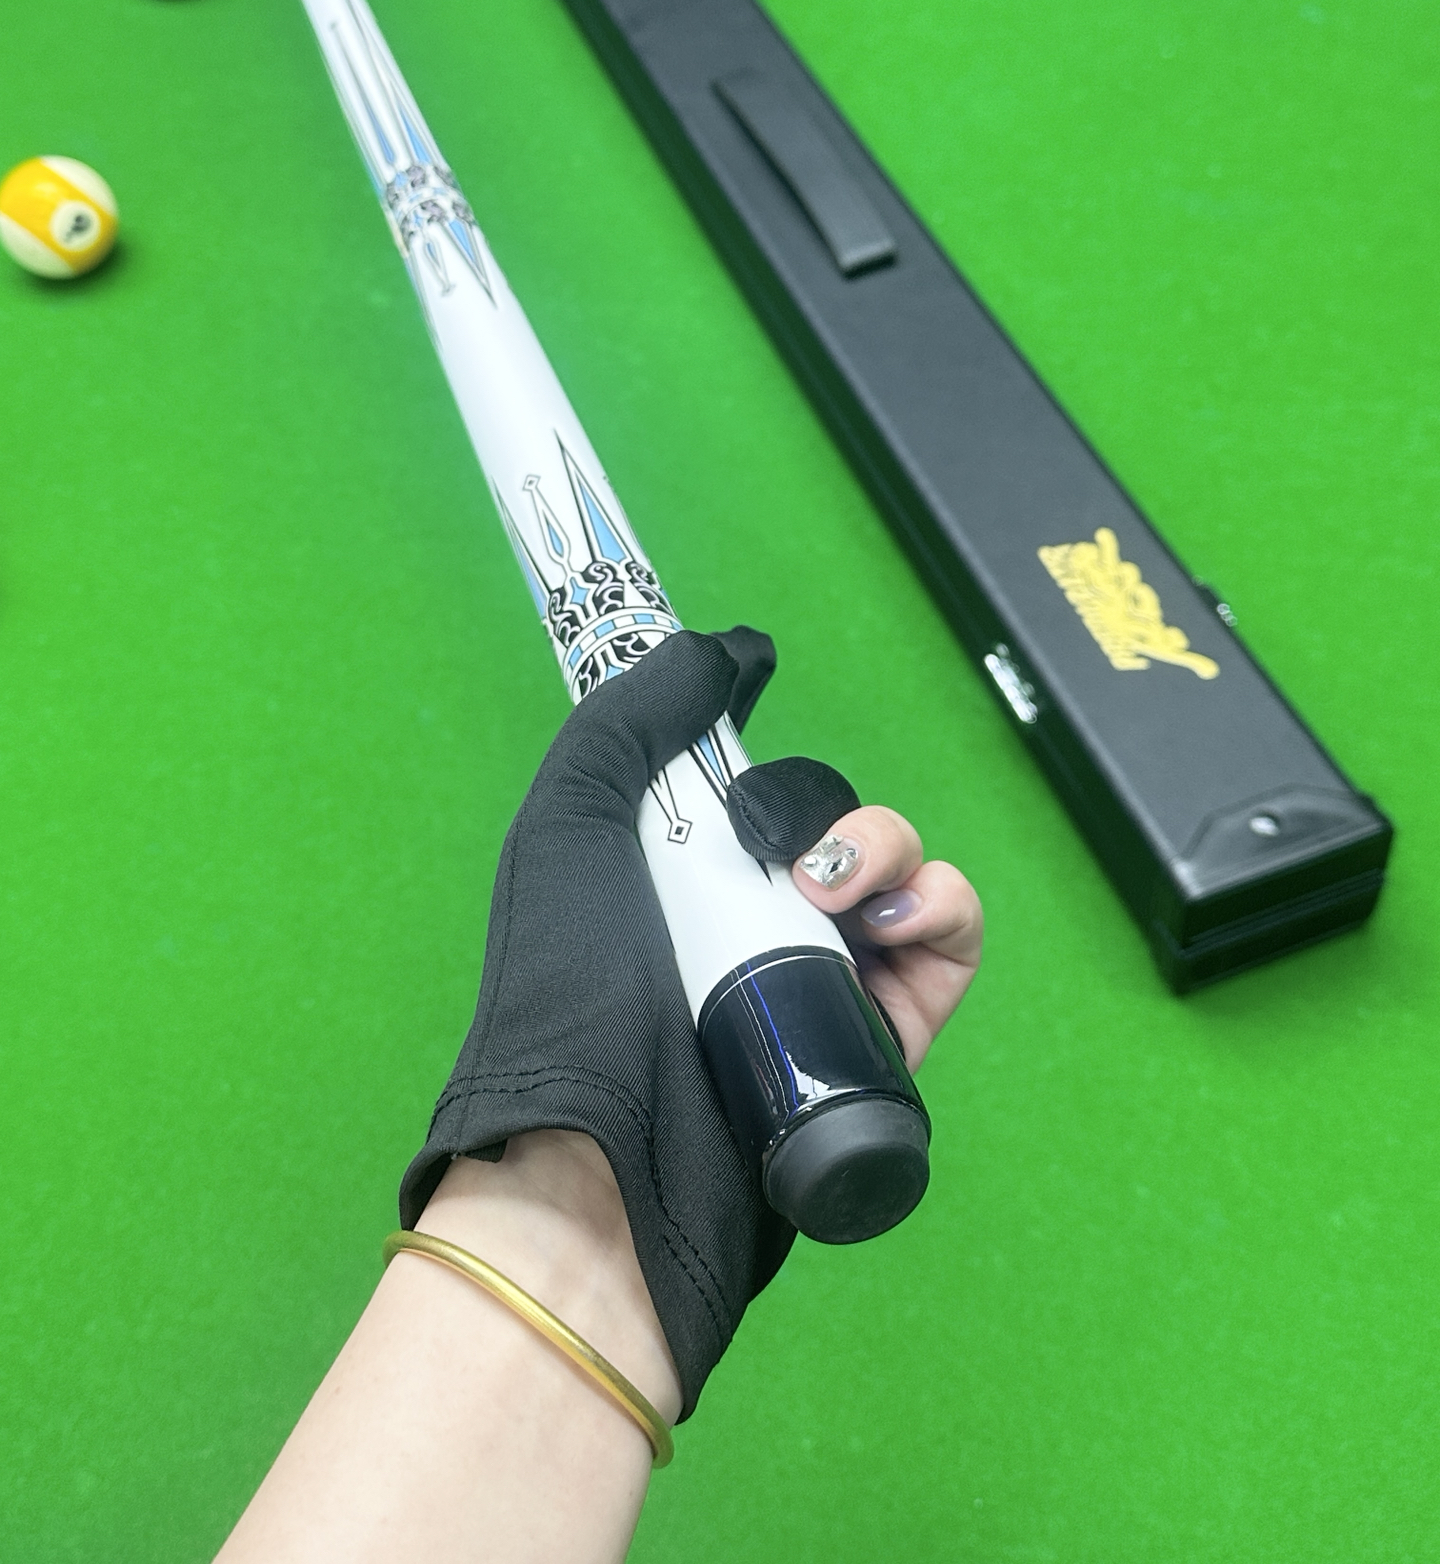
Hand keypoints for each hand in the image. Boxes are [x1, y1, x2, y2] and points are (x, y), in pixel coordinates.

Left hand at [399, 629, 981, 1420]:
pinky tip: (893, 918)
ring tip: (839, 892)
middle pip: (832, 817)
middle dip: (822, 805)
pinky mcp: (887, 1031)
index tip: (744, 743)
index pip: (751, 788)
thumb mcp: (571, 825)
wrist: (616, 1151)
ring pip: (899, 866)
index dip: (760, 763)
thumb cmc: (574, 986)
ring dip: (886, 846)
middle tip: (778, 850)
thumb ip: (632, 720)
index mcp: (679, 874)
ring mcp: (825, 975)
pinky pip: (946, 937)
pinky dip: (941, 906)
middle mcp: (755, 919)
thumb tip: (722, 648)